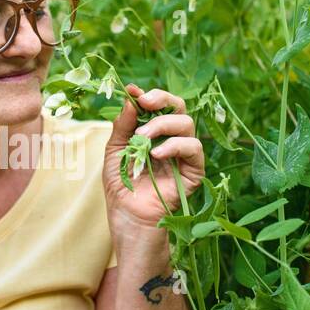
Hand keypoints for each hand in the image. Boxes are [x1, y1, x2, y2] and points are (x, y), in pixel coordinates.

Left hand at [103, 84, 205, 232]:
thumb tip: (131, 96)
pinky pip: (193, 147)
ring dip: (163, 124)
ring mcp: (184, 154)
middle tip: (145, 102)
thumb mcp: (115, 151)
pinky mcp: (194, 170)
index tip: (134, 92)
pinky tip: (157, 154)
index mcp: (154, 133)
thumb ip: (122, 125)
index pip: (160, 106)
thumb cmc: (122, 186)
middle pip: (178, 107)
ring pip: (186, 123)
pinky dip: (175, 145)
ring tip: (143, 137)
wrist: (129, 217)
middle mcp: (172, 139)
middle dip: (163, 99)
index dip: (150, 95)